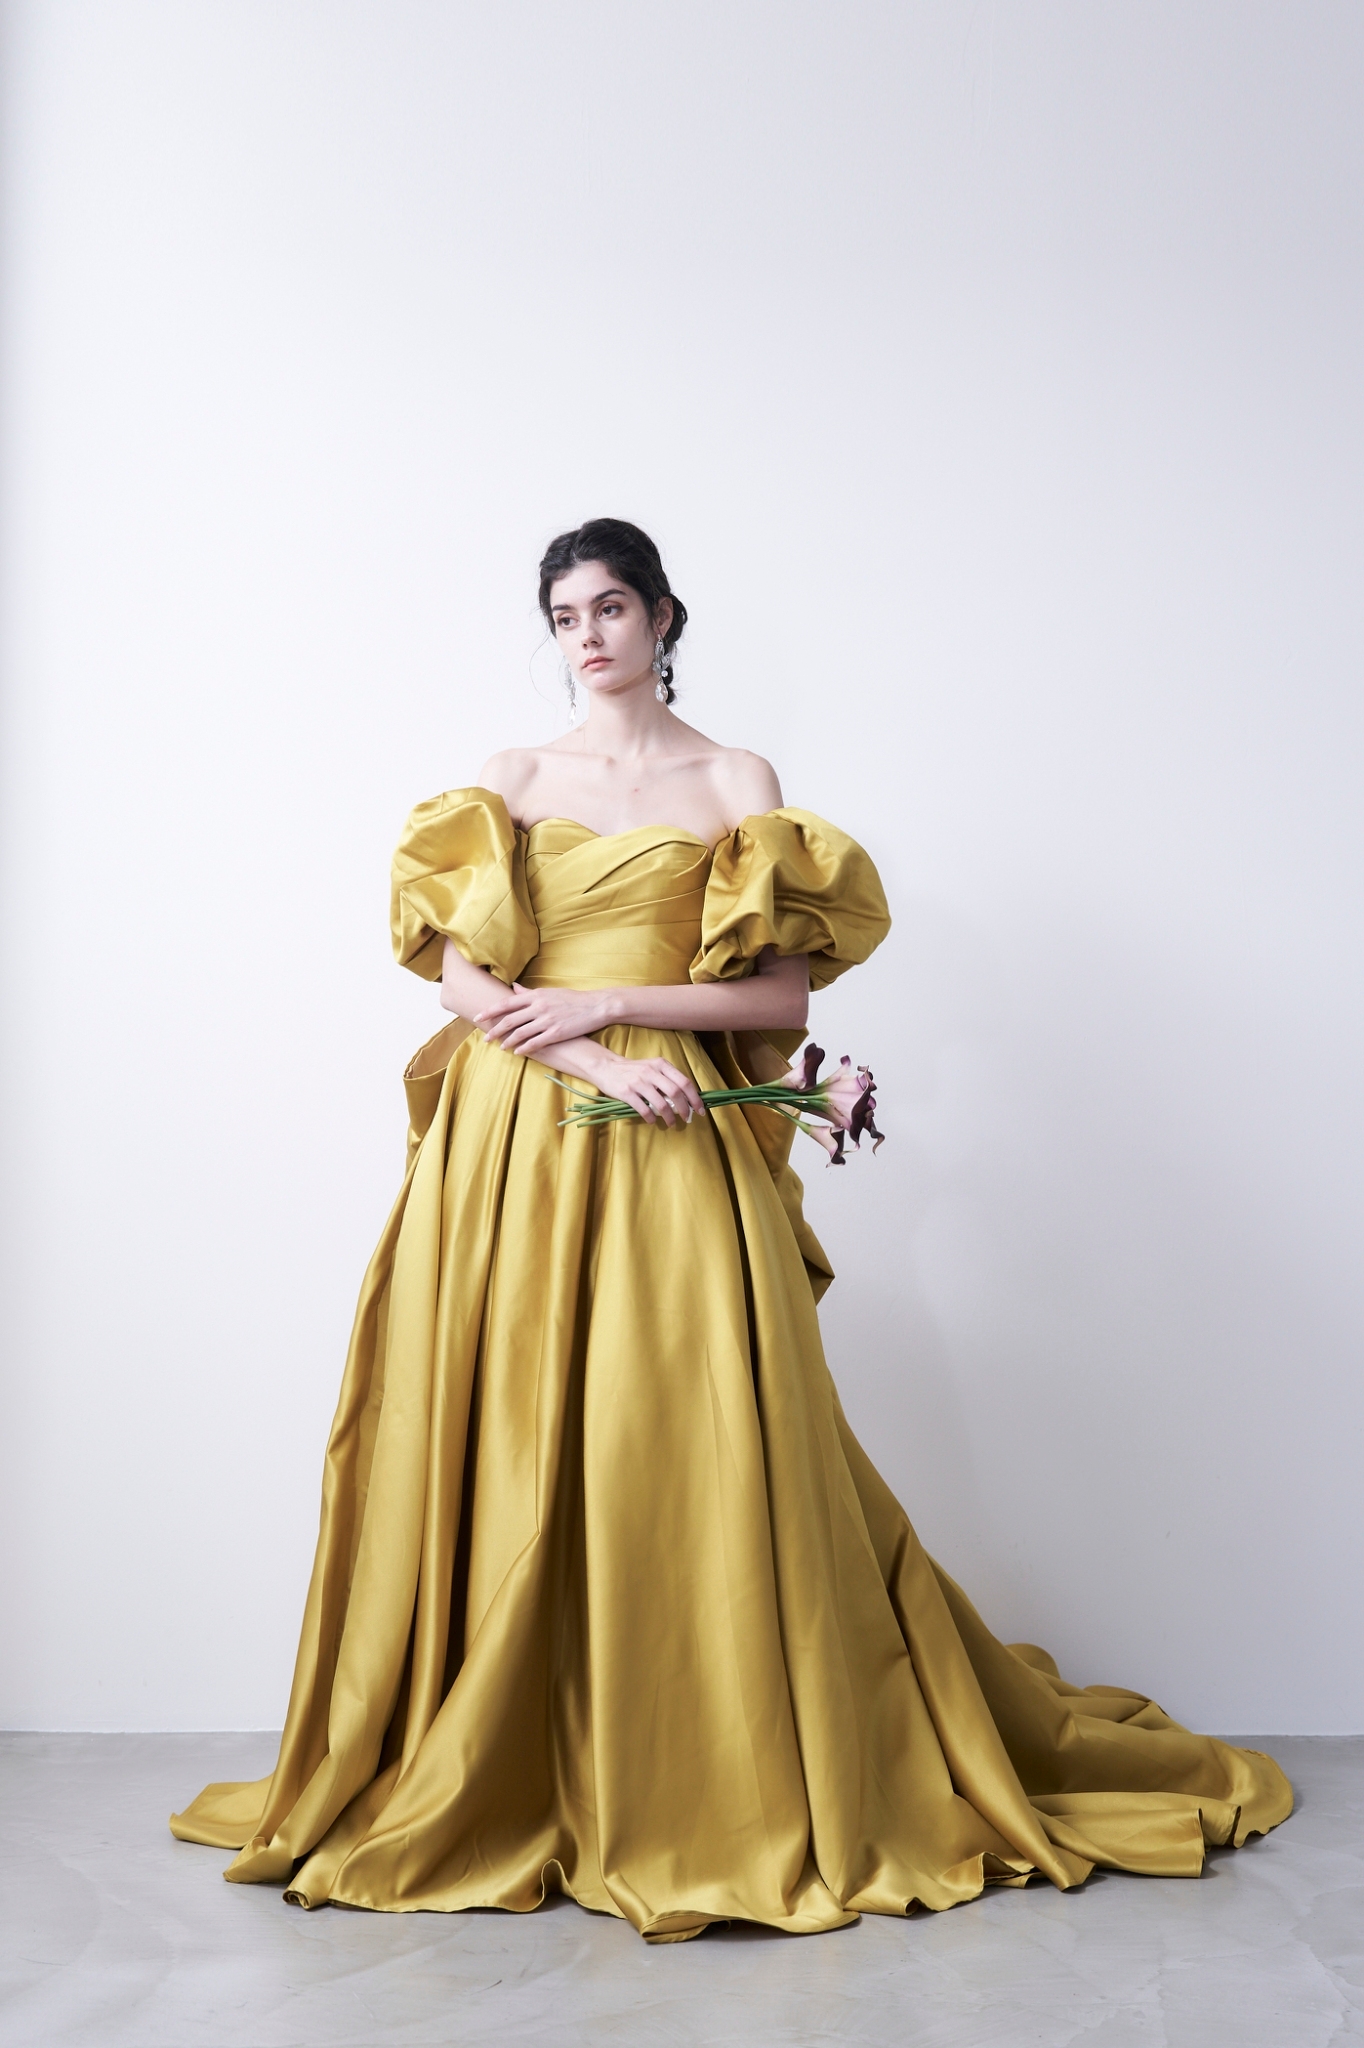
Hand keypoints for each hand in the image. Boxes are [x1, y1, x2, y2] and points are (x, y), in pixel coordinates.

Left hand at [474, 983, 614, 1054]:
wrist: (595, 1005)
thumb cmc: (572, 999)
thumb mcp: (549, 992)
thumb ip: (530, 993)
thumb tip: (514, 988)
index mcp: (536, 995)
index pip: (507, 1003)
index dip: (491, 1011)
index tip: (479, 1017)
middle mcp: (539, 1007)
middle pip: (510, 1020)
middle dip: (495, 1030)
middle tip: (485, 1038)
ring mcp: (547, 1020)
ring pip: (520, 1033)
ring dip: (508, 1042)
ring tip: (501, 1047)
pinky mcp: (556, 1032)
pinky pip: (535, 1043)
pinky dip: (524, 1048)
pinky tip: (518, 1052)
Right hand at [586, 1050, 705, 1127]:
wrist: (606, 1067)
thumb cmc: (633, 1070)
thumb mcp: (652, 1067)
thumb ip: (667, 1078)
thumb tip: (687, 1098)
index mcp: (661, 1064)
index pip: (684, 1081)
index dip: (695, 1098)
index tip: (700, 1110)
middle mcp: (651, 1072)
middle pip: (676, 1093)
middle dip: (685, 1109)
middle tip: (687, 1118)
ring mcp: (639, 1082)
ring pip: (662, 1103)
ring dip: (669, 1117)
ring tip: (671, 1124)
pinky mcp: (627, 1092)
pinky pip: (644, 1109)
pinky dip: (651, 1118)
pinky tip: (652, 1121)